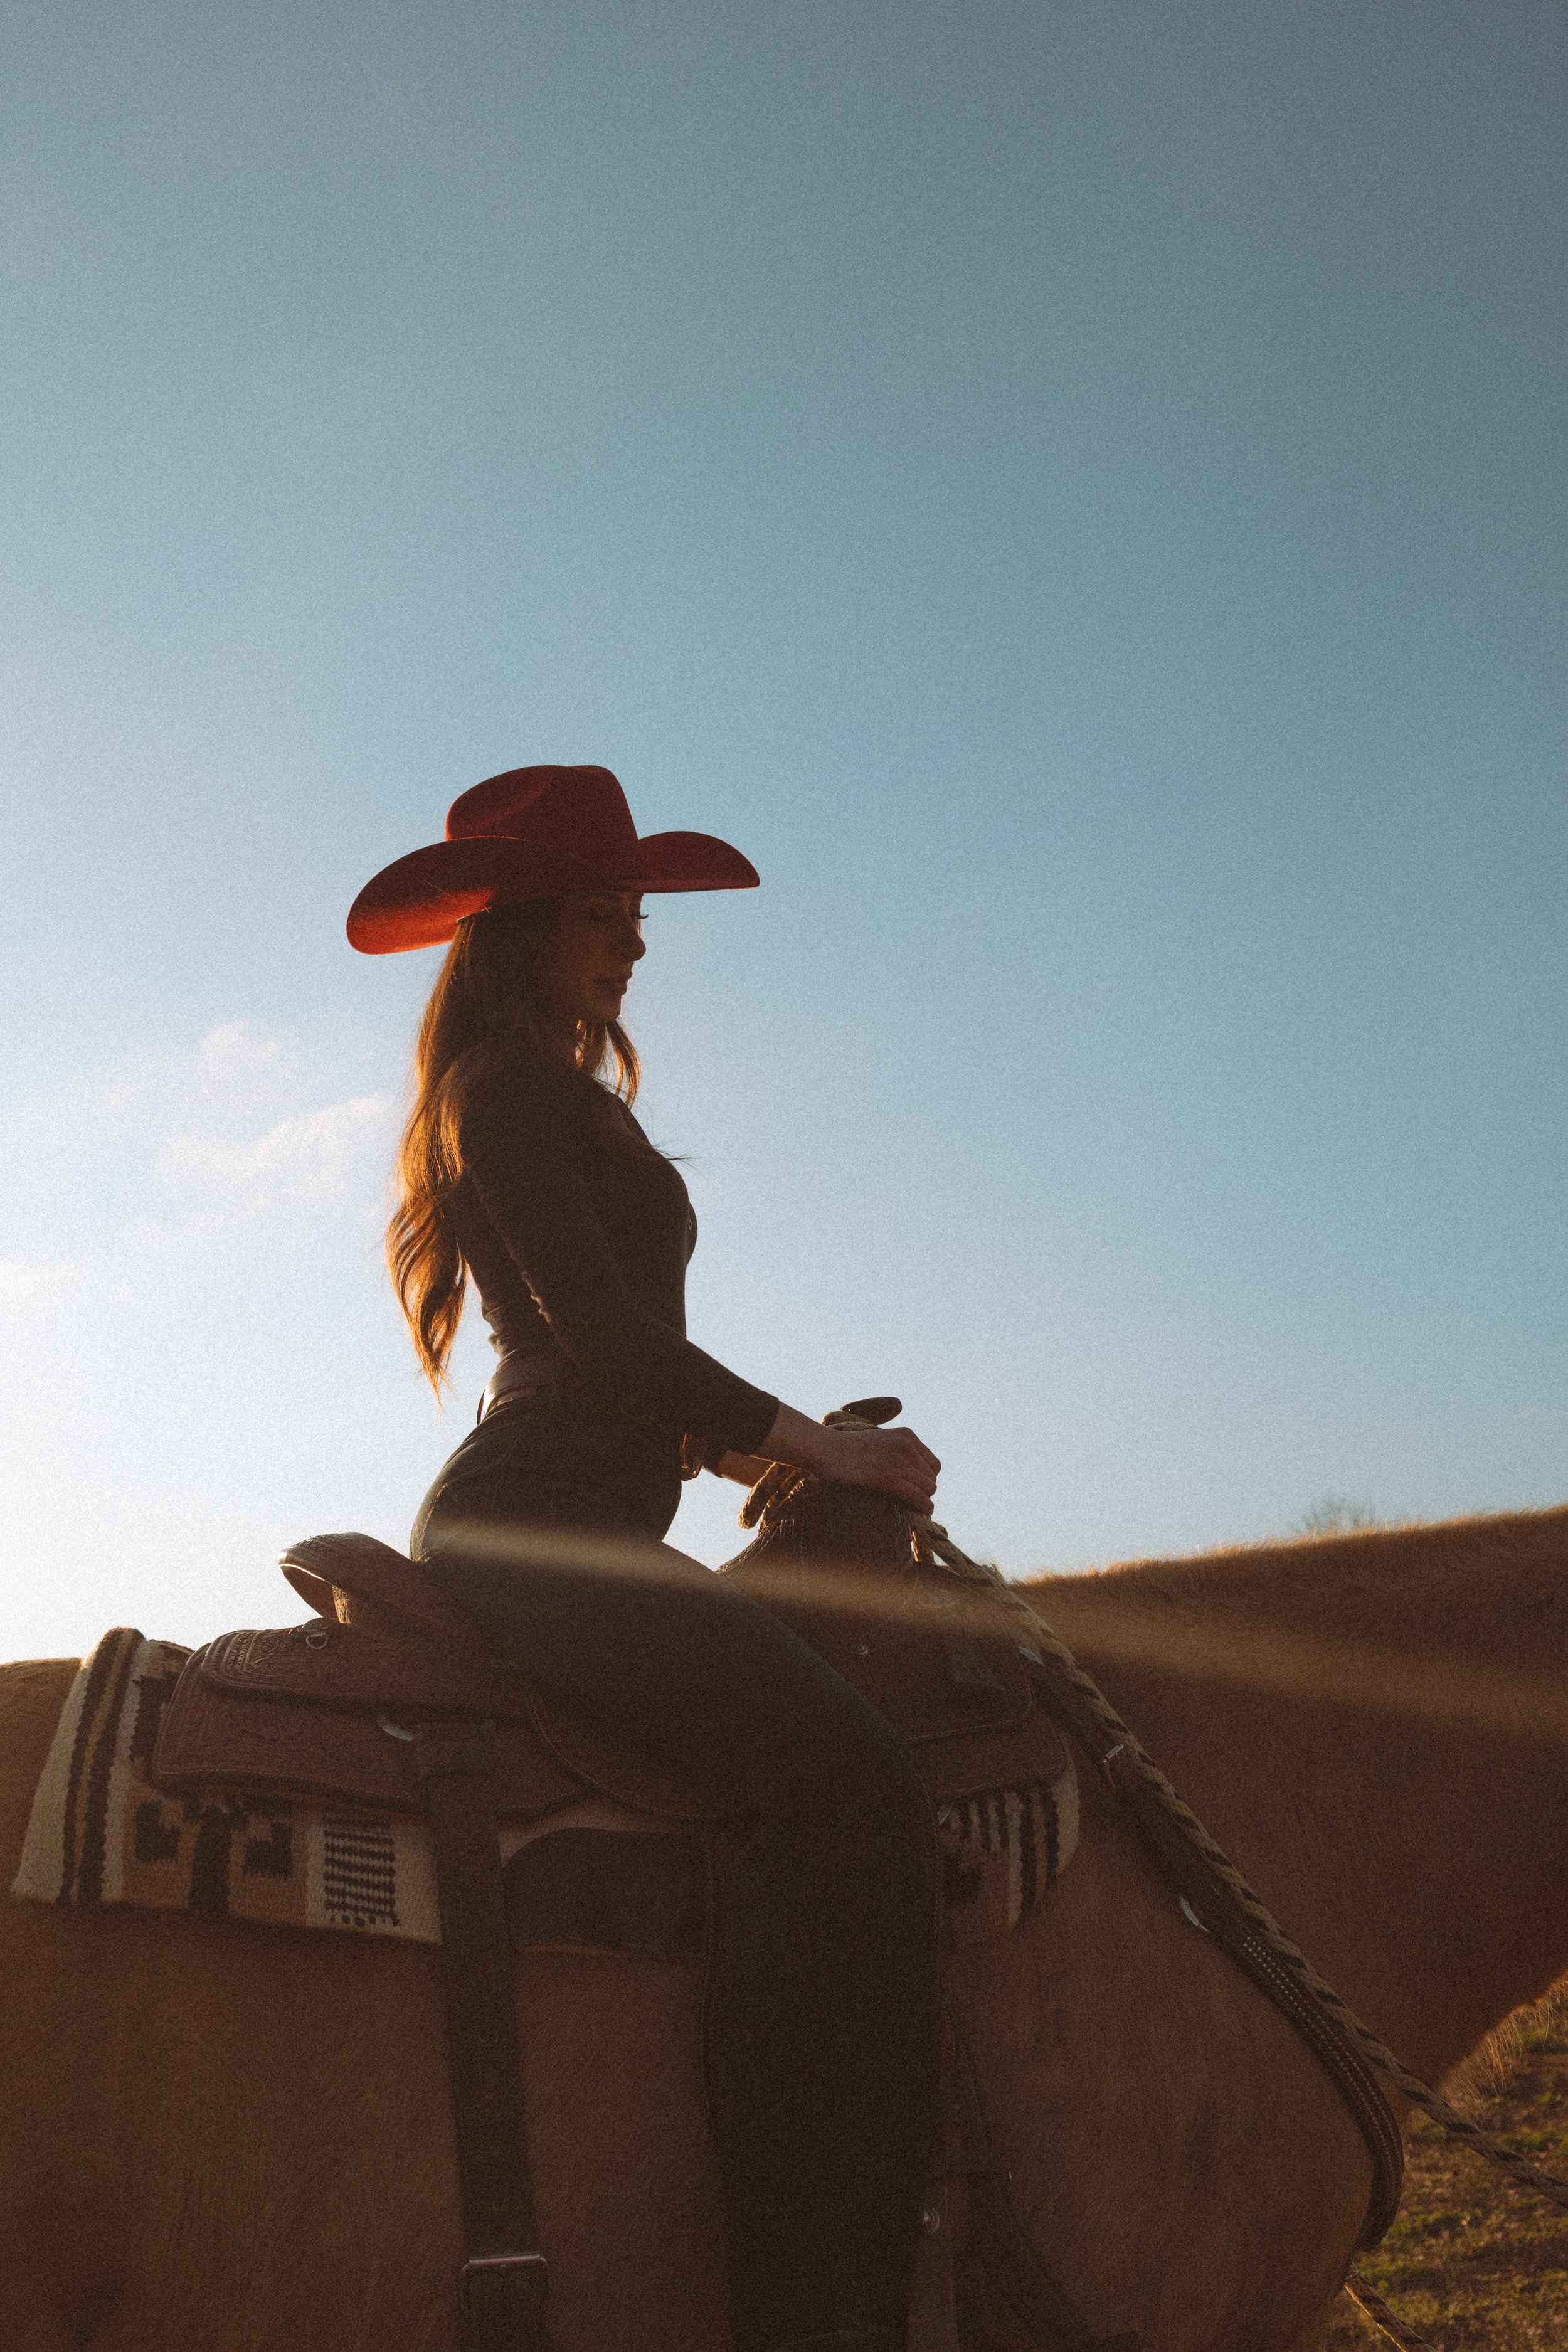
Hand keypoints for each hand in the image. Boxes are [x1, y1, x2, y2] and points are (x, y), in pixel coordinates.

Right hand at [758, 1403, 940, 1513]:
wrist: (825, 1449)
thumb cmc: (846, 1449)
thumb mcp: (879, 1441)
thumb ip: (897, 1451)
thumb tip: (912, 1476)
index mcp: (906, 1435)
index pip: (934, 1464)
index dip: (925, 1480)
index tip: (913, 1489)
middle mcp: (906, 1445)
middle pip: (932, 1478)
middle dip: (923, 1491)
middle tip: (909, 1502)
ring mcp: (897, 1460)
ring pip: (928, 1488)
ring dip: (923, 1501)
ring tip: (912, 1508)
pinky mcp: (887, 1477)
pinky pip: (918, 1496)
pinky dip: (923, 1507)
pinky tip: (919, 1513)